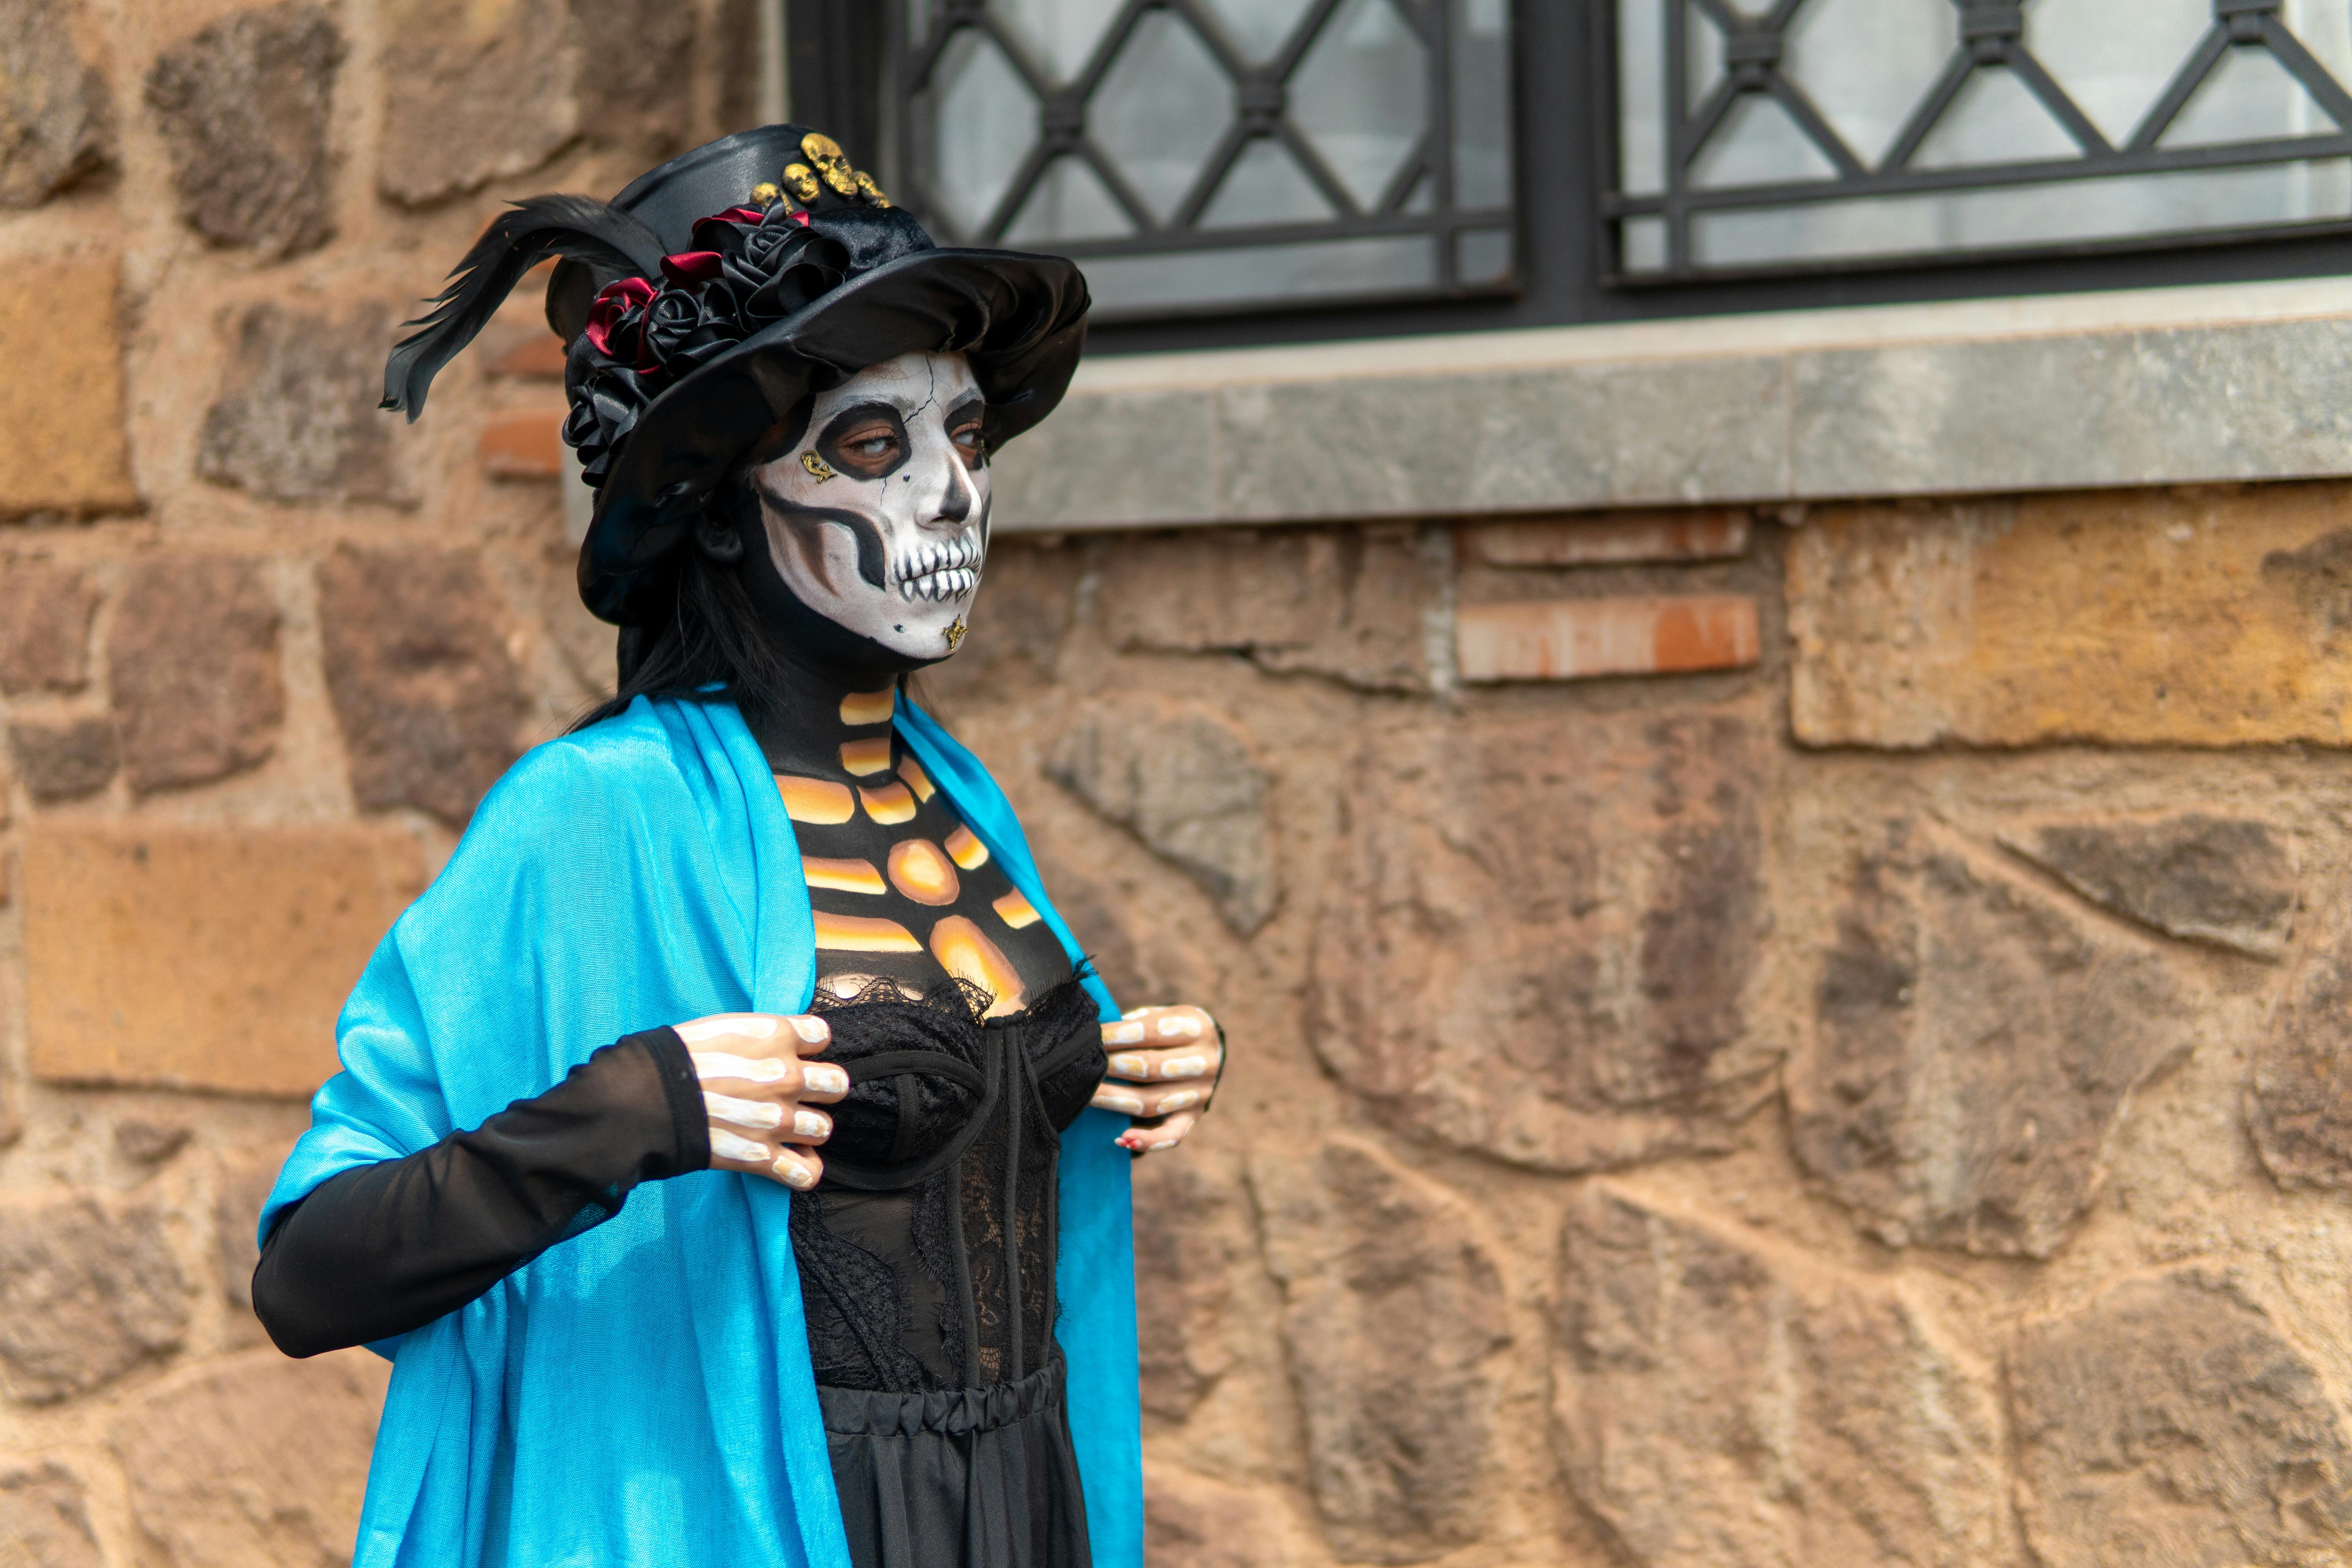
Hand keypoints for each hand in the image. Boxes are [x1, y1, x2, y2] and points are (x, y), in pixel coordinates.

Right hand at [673, 1012, 847, 1189]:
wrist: (645, 1097)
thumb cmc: (675, 1056)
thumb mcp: (721, 1026)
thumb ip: (757, 1034)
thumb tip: (774, 1040)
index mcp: (776, 1037)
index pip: (822, 1034)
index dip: (809, 1044)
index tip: (795, 1052)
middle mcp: (786, 1077)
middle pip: (836, 1085)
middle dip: (821, 1090)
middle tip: (799, 1093)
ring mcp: (777, 1119)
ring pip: (823, 1129)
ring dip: (808, 1131)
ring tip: (788, 1130)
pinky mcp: (761, 1156)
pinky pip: (806, 1174)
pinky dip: (803, 1172)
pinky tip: (791, 1163)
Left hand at [1091, 1005, 1221, 1154]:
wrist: (1207, 1050)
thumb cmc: (1168, 1030)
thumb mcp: (1160, 1015)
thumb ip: (1134, 1024)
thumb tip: (1091, 1036)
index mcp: (1197, 1028)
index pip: (1151, 1031)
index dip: (1117, 1035)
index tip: (1090, 1037)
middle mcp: (1205, 1062)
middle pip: (1150, 1068)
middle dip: (1111, 1067)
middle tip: (1081, 1066)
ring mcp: (1201, 1094)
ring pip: (1152, 1102)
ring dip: (1114, 1100)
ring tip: (1085, 1097)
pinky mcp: (1193, 1117)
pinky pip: (1171, 1136)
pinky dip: (1146, 1141)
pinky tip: (1121, 1140)